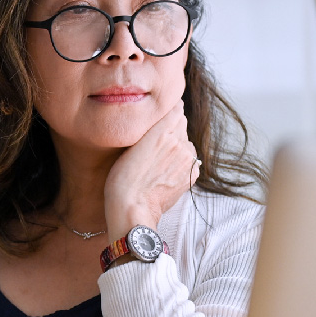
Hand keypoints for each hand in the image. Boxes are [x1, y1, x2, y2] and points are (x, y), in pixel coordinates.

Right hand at [102, 101, 200, 242]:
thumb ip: (150, 128)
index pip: (175, 108)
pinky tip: (167, 171)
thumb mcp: (129, 144)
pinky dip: (183, 162)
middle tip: (155, 145)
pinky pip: (191, 159)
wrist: (133, 207)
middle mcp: (179, 142)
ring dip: (178, 146)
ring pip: (187, 142)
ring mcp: (188, 158)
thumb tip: (166, 116)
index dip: (168, 111)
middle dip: (172, 130)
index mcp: (161, 131)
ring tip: (160, 161)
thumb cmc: (122, 178)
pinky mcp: (192, 173)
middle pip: (182, 124)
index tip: (162, 116)